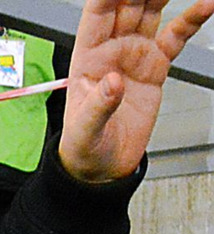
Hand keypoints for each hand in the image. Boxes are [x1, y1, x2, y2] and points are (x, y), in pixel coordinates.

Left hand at [60, 0, 213, 181]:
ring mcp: (135, 56)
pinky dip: (191, 20)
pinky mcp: (156, 67)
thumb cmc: (84, 146)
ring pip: (150, 13)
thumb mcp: (85, 130)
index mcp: (87, 58)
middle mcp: (111, 50)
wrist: (103, 165)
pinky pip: (176, 37)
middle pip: (127, 6)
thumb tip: (112, 83)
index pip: (97, 15)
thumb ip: (98, 105)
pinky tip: (205, 5)